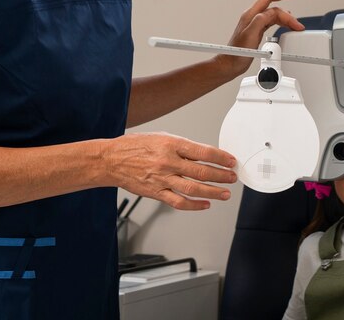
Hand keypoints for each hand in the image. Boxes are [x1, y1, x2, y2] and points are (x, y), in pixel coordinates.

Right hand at [102, 132, 236, 210]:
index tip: (231, 161)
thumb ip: (182, 147)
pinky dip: (194, 205)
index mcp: (171, 144)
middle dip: (221, 176)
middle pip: (201, 172)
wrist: (111, 160)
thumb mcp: (161, 137)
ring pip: (193, 189)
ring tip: (224, 193)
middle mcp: (168, 162)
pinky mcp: (156, 193)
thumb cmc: (135, 146)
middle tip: (232, 177)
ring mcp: (162, 179)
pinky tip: (205, 205)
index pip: (203, 152)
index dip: (221, 158)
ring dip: (212, 192)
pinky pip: (178, 202)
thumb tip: (204, 155)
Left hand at [216, 0, 304, 78]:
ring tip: (295, 27)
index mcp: (250, 15)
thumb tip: (271, 12)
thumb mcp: (249, 35)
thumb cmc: (237, 53)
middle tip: (297, 25)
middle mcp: (253, 17)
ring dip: (286, 19)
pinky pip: (272, 22)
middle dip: (288, 15)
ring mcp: (255, 24)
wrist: (231, 64)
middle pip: (274, 9)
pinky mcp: (258, 31)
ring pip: (274, 15)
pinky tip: (286, 27)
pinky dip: (281, 23)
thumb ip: (260, 21)